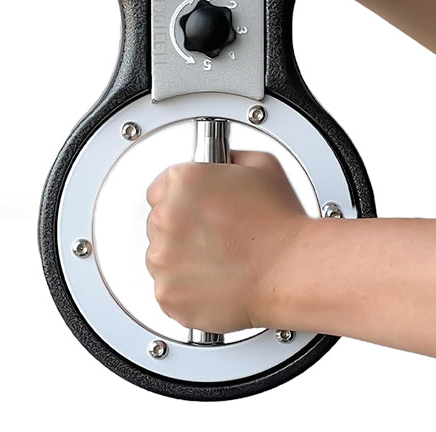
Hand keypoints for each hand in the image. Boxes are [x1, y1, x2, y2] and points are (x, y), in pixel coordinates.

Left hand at [145, 151, 306, 331]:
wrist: (293, 271)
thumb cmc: (281, 224)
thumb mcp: (260, 165)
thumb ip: (228, 158)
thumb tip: (221, 161)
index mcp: (182, 181)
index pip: (159, 189)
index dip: (180, 201)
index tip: (194, 211)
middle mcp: (166, 217)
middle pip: (158, 223)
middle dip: (181, 230)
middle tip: (213, 238)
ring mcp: (164, 256)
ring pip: (160, 257)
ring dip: (180, 260)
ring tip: (216, 261)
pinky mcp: (168, 292)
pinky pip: (167, 290)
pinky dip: (185, 291)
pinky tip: (212, 282)